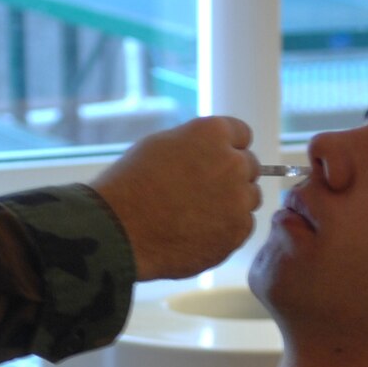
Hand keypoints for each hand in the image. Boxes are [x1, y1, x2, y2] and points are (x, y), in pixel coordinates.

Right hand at [93, 114, 260, 281]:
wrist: (118, 231)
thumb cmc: (129, 186)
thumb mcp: (160, 145)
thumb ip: (195, 144)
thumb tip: (213, 152)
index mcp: (213, 133)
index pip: (241, 134)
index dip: (225, 148)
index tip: (211, 161)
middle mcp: (233, 162)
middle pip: (249, 166)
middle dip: (230, 175)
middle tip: (200, 191)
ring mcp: (238, 200)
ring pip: (249, 197)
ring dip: (232, 202)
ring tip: (196, 213)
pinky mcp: (237, 232)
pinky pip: (243, 226)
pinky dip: (226, 229)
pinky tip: (197, 231)